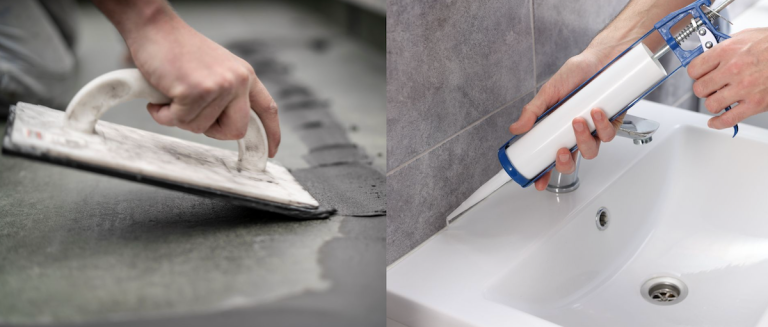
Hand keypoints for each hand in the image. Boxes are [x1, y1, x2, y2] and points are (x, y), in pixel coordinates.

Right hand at [125, 15, 279, 156]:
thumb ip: (228, 94)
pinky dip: (163, 113)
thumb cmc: (178, 50)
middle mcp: (238, 80)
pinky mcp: (195, 91)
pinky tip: (161, 94)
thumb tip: (230, 126)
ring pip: (201, 128)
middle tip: (191, 113)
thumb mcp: (216, 70)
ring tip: (172, 93)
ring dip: (179, 117)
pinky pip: (178, 121)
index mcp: (245, 75)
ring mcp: (218, 86)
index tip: (269, 151)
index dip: (271, 133)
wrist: (154, 27)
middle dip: (212, 131)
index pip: (267, 109)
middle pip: (236, 130)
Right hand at [509, 49, 624, 190]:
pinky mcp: (612, 123)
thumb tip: (515, 128)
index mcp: (559, 130)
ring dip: (583, 140)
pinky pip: (608, 134)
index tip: (538, 181)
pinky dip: (601, 125)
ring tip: (578, 121)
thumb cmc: (576, 74)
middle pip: (572, 161)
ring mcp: (594, 130)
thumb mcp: (548, 92)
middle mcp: (576, 134)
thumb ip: (532, 111)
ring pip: (590, 150)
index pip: (550, 157)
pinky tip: (595, 112)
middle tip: (560, 151)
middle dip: (565, 162)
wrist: (601, 58)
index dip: (544, 172)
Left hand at [688, 28, 767, 129]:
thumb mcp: (747, 36)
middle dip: (703, 89)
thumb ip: (726, 45)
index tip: (699, 75)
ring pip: (711, 104)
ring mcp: (743, 88)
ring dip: (713, 103)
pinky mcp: (755, 103)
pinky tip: (715, 120)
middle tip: (709, 88)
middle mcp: (733, 70)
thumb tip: (710, 52)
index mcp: (727, 51)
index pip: (694, 69)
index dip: (696, 74)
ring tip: (719, 99)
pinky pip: (728, 119)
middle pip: (700, 89)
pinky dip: (718, 123)